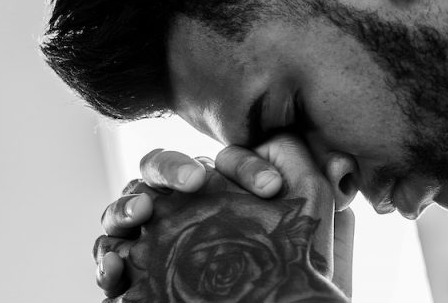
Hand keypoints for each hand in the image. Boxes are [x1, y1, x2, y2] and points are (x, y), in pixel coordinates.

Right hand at [99, 135, 348, 301]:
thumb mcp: (315, 243)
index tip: (271, 189)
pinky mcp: (134, 276)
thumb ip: (323, 200)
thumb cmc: (292, 284)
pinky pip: (108, 258)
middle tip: (193, 183)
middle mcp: (184, 208)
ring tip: (140, 214)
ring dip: (126, 205)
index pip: (222, 162)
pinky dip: (106, 259)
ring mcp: (154, 239)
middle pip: (160, 170)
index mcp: (223, 192)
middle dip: (170, 169)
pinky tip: (117, 266)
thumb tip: (341, 167)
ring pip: (125, 207)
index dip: (244, 166)